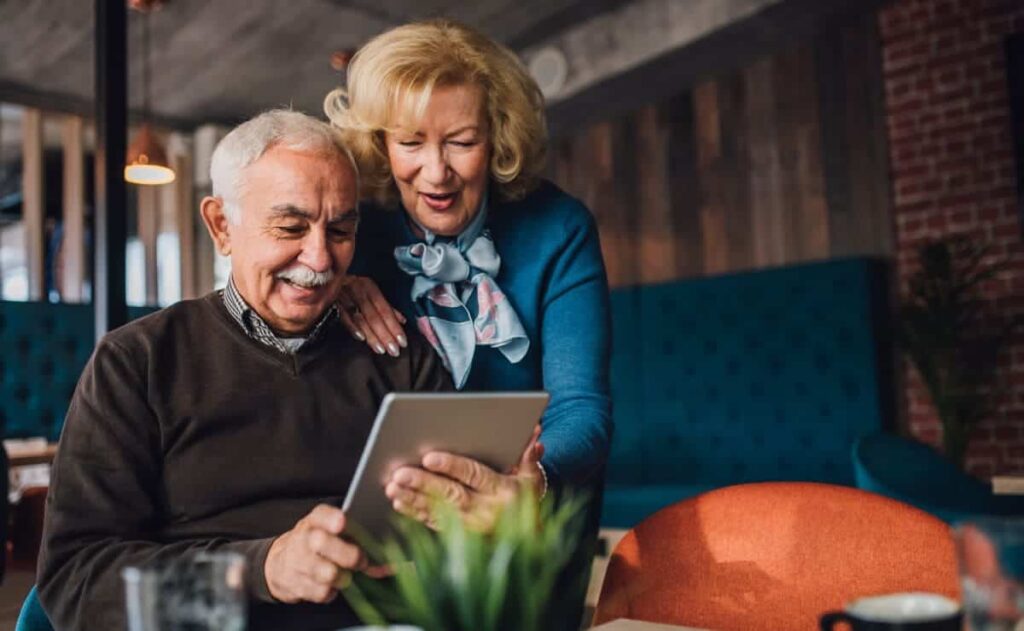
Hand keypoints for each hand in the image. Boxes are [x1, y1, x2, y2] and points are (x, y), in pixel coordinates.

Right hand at [264, 504, 367, 603]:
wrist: (281, 564)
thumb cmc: (318, 546)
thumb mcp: (332, 535)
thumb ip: (358, 542)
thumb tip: (388, 566)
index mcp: (315, 521)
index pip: (321, 514)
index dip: (331, 518)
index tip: (342, 523)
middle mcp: (303, 538)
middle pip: (322, 542)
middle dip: (347, 554)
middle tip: (361, 562)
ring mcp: (297, 561)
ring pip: (325, 572)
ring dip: (342, 578)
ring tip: (345, 576)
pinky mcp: (295, 584)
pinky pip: (321, 592)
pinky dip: (331, 592)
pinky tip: (329, 585)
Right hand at [337, 276, 406, 356]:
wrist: (321, 280)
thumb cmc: (349, 289)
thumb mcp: (368, 294)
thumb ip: (385, 307)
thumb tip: (402, 320)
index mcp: (369, 287)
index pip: (385, 310)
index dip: (394, 326)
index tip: (402, 341)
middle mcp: (358, 288)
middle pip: (374, 315)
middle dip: (385, 335)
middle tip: (394, 351)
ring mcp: (343, 294)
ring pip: (361, 318)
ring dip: (372, 335)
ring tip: (381, 349)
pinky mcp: (330, 300)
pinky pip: (343, 315)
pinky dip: (353, 326)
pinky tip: (361, 338)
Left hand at [385, 426, 544, 531]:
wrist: (528, 539)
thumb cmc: (526, 499)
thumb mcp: (534, 478)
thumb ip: (529, 455)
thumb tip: (534, 430)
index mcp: (504, 492)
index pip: (475, 475)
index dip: (452, 466)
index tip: (429, 457)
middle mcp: (486, 512)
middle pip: (450, 495)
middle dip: (424, 483)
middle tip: (400, 472)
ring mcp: (470, 528)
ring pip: (437, 511)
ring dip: (412, 499)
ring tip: (392, 486)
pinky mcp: (458, 537)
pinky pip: (432, 524)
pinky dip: (414, 513)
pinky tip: (398, 501)